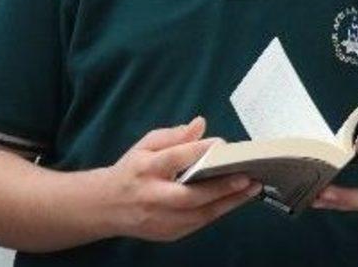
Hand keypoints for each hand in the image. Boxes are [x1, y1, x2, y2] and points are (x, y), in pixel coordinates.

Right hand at [100, 116, 261, 241]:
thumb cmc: (131, 172)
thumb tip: (200, 123)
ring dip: (228, 202)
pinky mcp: (168, 233)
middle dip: (220, 187)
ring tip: (251, 188)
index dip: (197, 151)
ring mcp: (160, 219)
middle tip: (246, 177)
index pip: (173, 159)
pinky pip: (198, 223)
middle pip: (189, 195)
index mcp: (144, 169)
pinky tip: (235, 200)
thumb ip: (173, 136)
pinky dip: (218, 211)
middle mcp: (152, 196)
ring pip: (198, 215)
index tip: (221, 144)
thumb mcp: (146, 146)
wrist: (105, 207)